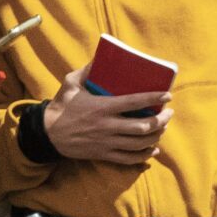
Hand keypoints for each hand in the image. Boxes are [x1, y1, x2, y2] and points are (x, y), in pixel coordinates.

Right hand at [43, 67, 171, 165]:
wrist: (47, 133)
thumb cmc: (61, 107)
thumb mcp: (70, 84)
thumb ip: (86, 70)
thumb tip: (101, 57)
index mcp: (102, 107)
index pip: (134, 102)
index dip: (154, 98)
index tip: (168, 95)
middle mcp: (107, 126)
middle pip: (143, 126)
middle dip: (161, 120)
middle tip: (169, 113)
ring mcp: (106, 142)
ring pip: (139, 143)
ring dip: (156, 136)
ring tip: (163, 128)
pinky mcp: (104, 154)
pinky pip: (129, 158)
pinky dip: (144, 155)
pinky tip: (153, 149)